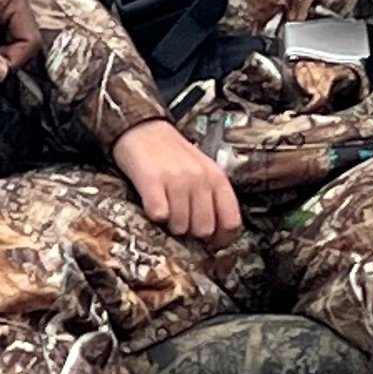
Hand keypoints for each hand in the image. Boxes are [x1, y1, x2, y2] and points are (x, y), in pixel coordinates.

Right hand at [111, 118, 241, 242]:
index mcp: (217, 177)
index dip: (221, 239)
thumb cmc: (171, 153)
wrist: (141, 128)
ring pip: (181, 226)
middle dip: (191, 235)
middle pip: (205, 228)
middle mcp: (200, 178)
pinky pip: (159, 215)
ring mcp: (176, 179)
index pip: (231, 221)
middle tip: (181, 225)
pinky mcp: (152, 180)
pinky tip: (152, 207)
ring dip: (170, 227)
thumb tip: (214, 234)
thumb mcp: (201, 170)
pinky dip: (154, 217)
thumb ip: (211, 196)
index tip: (210, 244)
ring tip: (165, 213)